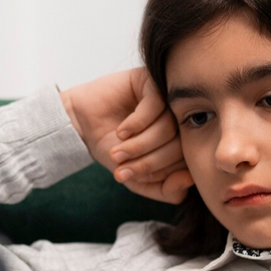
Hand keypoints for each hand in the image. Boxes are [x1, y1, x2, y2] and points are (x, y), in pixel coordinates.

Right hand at [60, 68, 193, 205]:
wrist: (81, 125)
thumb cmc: (110, 148)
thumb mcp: (136, 178)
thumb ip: (165, 189)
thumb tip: (189, 180)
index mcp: (180, 143)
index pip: (184, 163)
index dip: (159, 175)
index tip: (130, 176)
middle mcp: (178, 121)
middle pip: (178, 145)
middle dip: (148, 161)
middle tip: (121, 165)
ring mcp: (168, 100)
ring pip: (168, 127)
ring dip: (140, 144)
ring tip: (118, 150)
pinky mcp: (152, 81)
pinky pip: (156, 105)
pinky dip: (137, 124)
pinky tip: (121, 131)